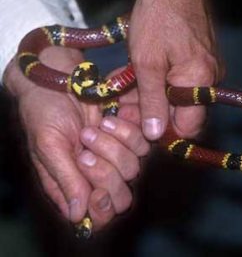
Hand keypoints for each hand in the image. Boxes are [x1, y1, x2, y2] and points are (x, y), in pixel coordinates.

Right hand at [4, 47, 148, 230]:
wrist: (60, 79)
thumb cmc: (45, 113)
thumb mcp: (49, 146)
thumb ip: (64, 180)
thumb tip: (78, 216)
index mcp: (73, 185)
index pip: (99, 217)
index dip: (102, 209)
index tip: (96, 191)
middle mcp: (97, 176)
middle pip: (121, 198)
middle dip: (106, 174)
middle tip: (85, 151)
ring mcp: (116, 156)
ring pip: (132, 169)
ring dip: (112, 147)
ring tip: (92, 128)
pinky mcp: (128, 137)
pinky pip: (142, 145)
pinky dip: (126, 132)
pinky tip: (108, 118)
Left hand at [129, 0, 222, 139]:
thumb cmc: (158, 18)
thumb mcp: (147, 63)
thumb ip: (151, 101)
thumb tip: (155, 134)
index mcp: (199, 82)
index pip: (188, 127)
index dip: (165, 131)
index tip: (142, 126)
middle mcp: (208, 81)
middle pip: (181, 114)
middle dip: (153, 113)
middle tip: (126, 108)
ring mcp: (204, 70)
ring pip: (176, 99)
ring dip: (151, 99)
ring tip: (124, 92)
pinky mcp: (197, 62)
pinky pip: (178, 84)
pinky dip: (158, 85)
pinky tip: (137, 80)